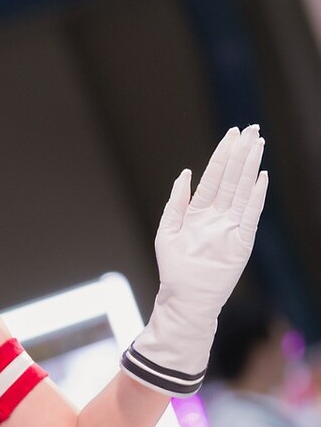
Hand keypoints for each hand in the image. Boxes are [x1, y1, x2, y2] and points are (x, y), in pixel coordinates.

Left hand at [126, 126, 267, 392]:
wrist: (184, 298)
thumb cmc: (174, 269)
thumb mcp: (166, 231)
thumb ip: (176, 202)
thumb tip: (184, 173)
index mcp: (199, 212)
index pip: (214, 177)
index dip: (222, 155)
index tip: (232, 133)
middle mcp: (218, 216)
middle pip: (231, 178)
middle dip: (241, 153)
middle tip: (251, 128)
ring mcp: (231, 227)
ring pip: (242, 191)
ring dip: (250, 168)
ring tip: (258, 145)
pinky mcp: (242, 242)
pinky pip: (251, 216)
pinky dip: (256, 198)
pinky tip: (261, 179)